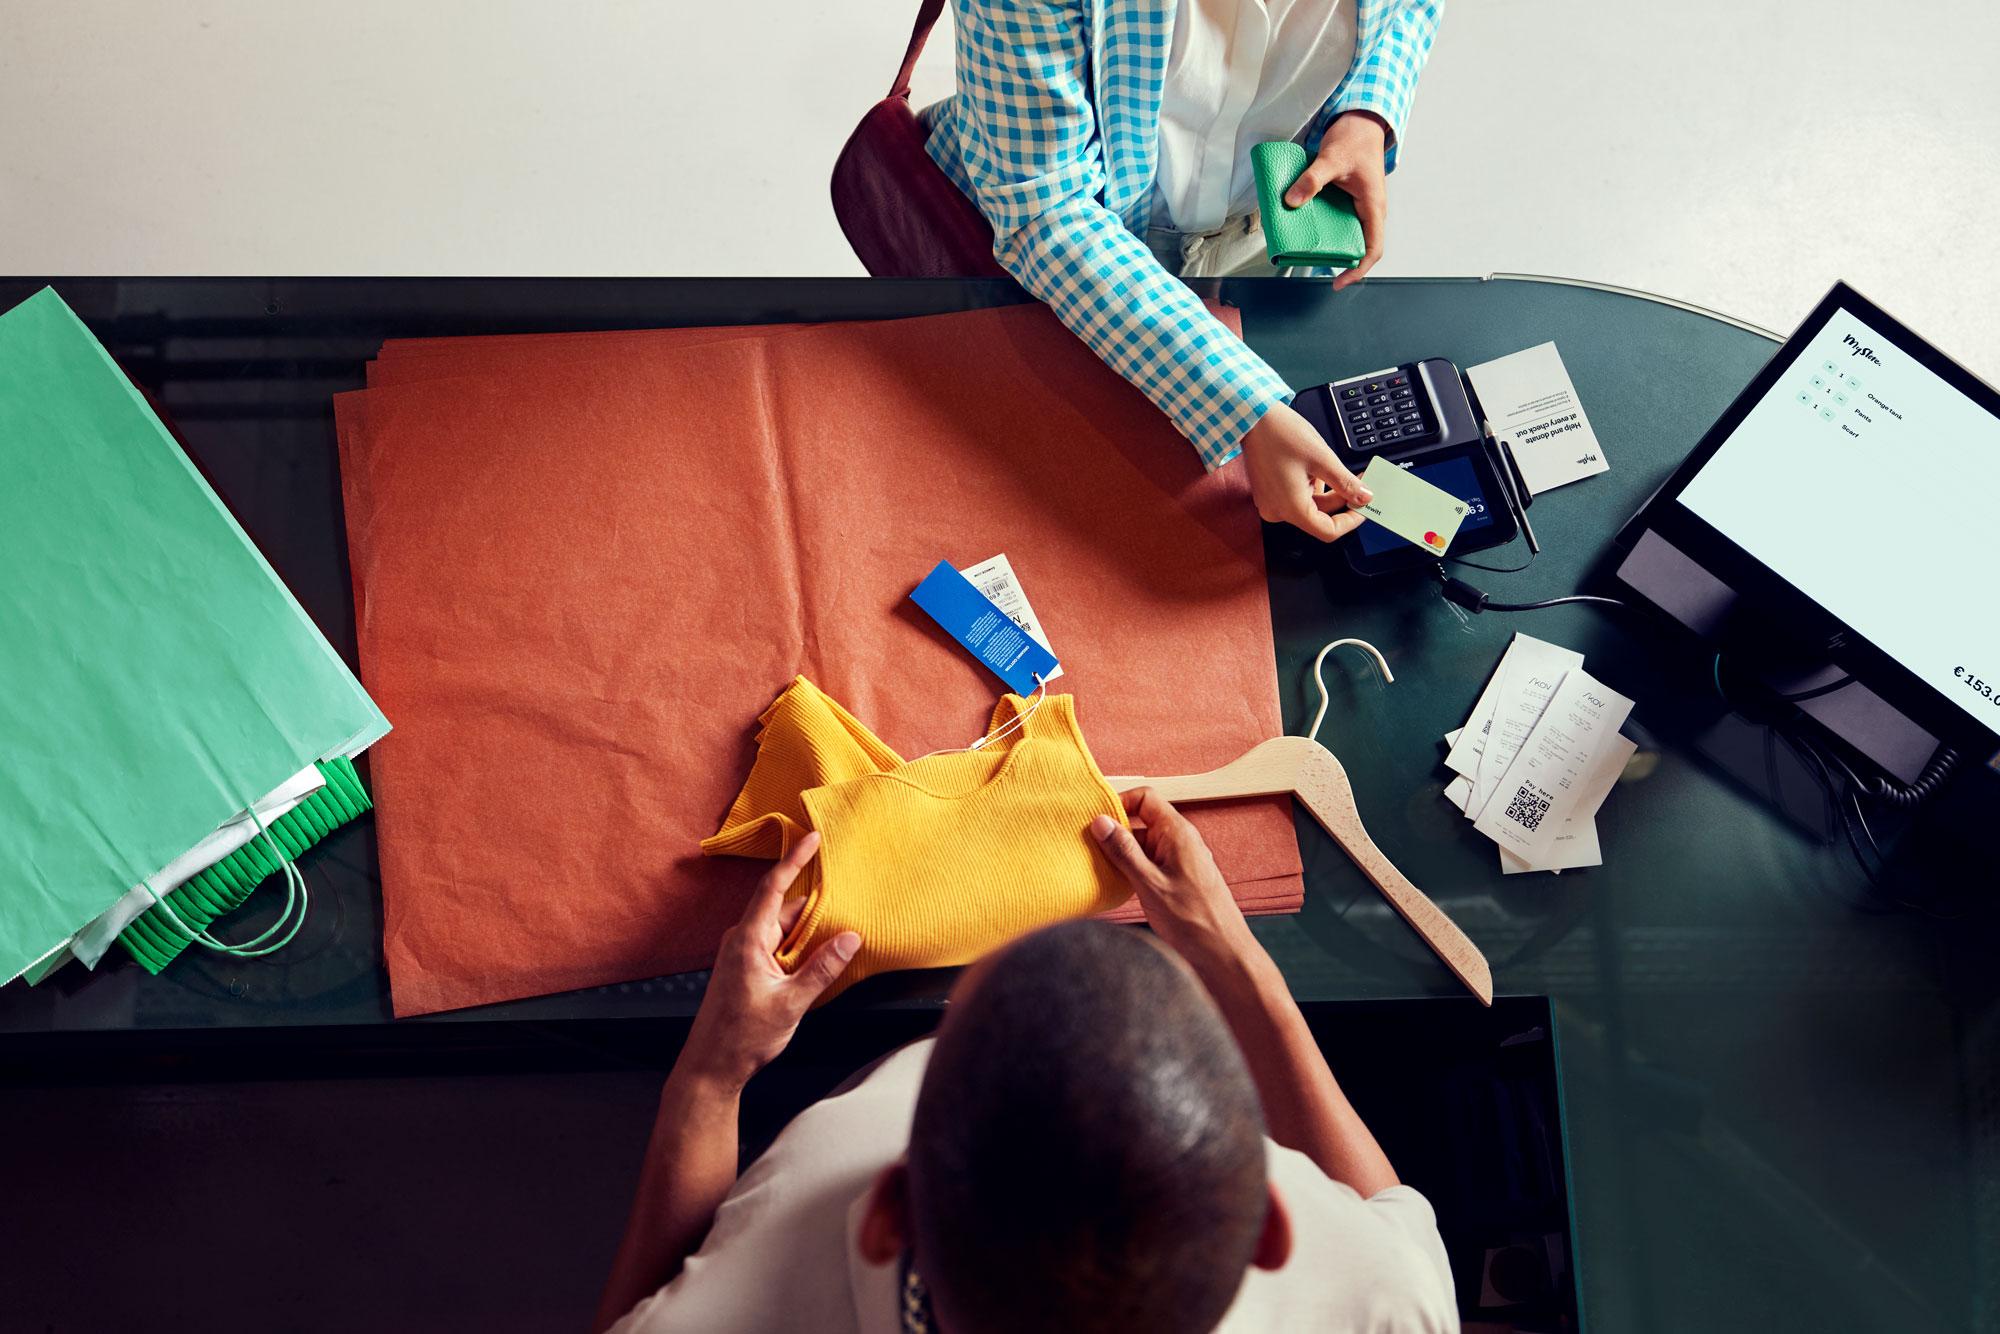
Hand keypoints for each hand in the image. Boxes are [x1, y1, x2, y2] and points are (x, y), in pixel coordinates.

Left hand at [680, 832, 859, 1091]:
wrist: (711, 1067)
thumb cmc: (742, 1037)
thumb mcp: (791, 1003)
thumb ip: (822, 969)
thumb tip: (850, 938)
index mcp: (748, 940)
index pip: (773, 887)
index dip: (794, 860)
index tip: (812, 837)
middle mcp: (743, 940)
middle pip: (784, 910)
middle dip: (815, 904)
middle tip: (846, 897)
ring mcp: (742, 954)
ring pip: (782, 930)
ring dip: (808, 931)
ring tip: (839, 933)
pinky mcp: (746, 969)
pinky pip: (776, 946)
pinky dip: (798, 947)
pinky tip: (818, 959)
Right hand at [1089, 788, 1257, 973]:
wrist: (1222, 952)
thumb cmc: (1193, 919)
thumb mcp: (1150, 884)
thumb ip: (1124, 851)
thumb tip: (1101, 821)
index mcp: (1177, 833)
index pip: (1145, 798)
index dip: (1119, 803)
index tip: (1096, 819)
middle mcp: (1180, 841)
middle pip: (1141, 821)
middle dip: (1115, 832)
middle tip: (1089, 847)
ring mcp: (1180, 859)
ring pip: (1144, 845)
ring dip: (1122, 854)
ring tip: (1098, 868)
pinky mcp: (1178, 878)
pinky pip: (1150, 863)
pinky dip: (1133, 869)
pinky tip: (1118, 885)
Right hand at [1240, 403, 1370, 541]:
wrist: (1252, 417)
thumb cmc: (1280, 433)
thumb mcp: (1322, 458)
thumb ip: (1346, 483)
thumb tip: (1364, 498)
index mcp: (1289, 508)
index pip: (1328, 531)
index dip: (1351, 520)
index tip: (1364, 506)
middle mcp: (1277, 511)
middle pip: (1320, 518)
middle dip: (1342, 500)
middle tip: (1360, 482)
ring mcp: (1271, 502)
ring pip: (1310, 506)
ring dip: (1329, 491)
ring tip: (1336, 468)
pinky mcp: (1270, 493)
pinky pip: (1298, 497)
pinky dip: (1313, 486)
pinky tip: (1318, 468)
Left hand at [1283, 110, 1388, 290]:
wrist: (1359, 122)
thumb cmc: (1354, 139)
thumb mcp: (1331, 158)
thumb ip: (1312, 180)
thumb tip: (1291, 201)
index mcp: (1373, 206)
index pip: (1373, 248)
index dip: (1358, 269)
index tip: (1339, 281)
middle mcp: (1368, 211)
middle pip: (1359, 247)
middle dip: (1341, 261)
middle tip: (1316, 268)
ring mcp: (1359, 207)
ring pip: (1348, 235)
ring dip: (1330, 245)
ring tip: (1306, 250)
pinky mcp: (1348, 201)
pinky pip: (1338, 222)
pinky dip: (1324, 228)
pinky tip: (1305, 228)